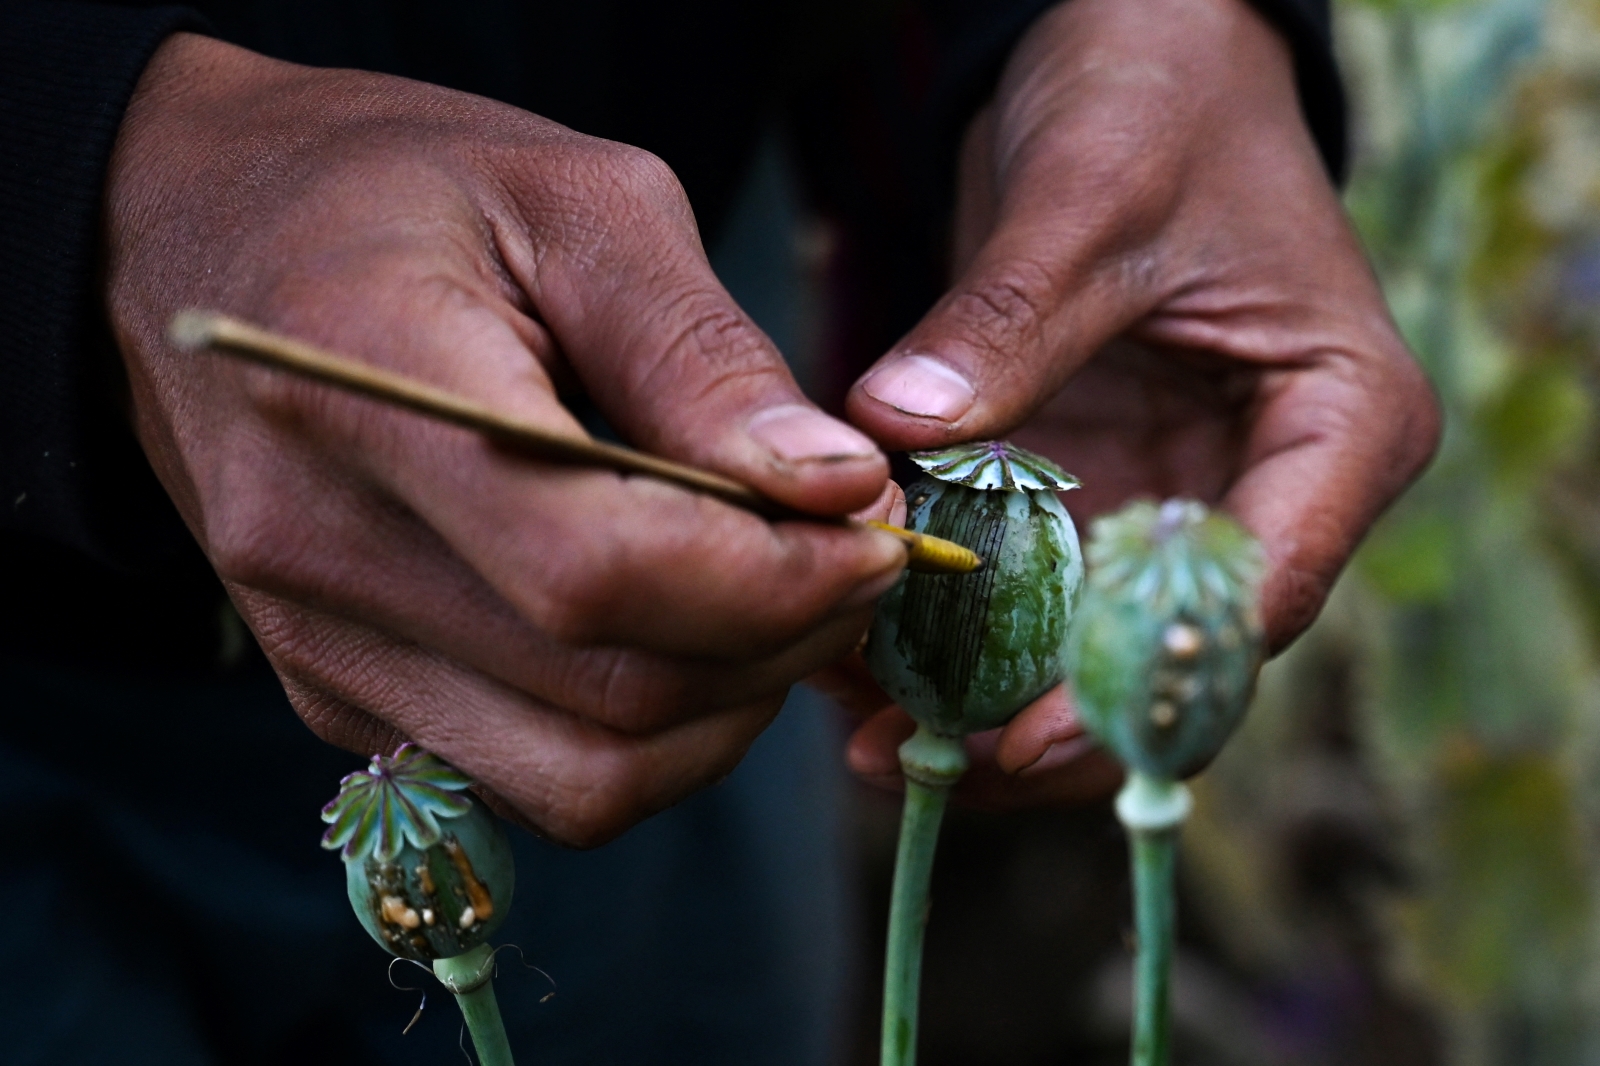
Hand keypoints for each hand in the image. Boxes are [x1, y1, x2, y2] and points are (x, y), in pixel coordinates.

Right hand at [105, 33, 906, 845]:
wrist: (197, 240)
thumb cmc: (404, 195)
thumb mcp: (579, 206)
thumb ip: (703, 357)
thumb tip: (836, 492)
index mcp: (364, 382)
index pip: (594, 570)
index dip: (773, 580)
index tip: (875, 531)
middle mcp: (318, 549)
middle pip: (612, 696)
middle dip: (784, 643)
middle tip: (855, 553)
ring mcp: (317, 644)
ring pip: (588, 780)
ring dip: (729, 710)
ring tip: (779, 597)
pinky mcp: (337, 693)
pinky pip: (537, 781)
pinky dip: (651, 735)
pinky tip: (683, 631)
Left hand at [837, 0, 1438, 805]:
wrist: (1133, 55)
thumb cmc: (1160, 96)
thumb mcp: (1092, 193)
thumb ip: (1007, 319)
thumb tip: (895, 434)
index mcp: (1338, 427)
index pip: (1259, 593)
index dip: (1139, 684)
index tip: (1018, 738)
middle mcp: (1267, 488)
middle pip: (1168, 657)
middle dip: (1039, 725)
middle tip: (904, 759)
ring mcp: (1174, 497)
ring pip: (1088, 646)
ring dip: (979, 696)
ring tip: (858, 729)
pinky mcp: (1094, 487)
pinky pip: (1027, 588)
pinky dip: (950, 627)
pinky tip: (854, 654)